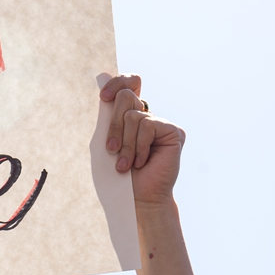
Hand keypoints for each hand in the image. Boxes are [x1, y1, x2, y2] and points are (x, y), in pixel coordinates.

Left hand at [100, 74, 185, 207]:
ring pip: (133, 115)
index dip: (117, 82)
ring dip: (124, 144)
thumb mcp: (104, 141)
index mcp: (130, 116)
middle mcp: (147, 116)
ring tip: (126, 164)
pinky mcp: (173, 131)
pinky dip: (138, 147)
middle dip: (113, 126)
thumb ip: (105, 112)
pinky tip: (142, 162)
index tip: (104, 98)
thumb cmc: (116, 177)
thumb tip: (101, 74)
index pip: (129, 83)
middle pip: (126, 95)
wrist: (134, 200)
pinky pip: (147, 125)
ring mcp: (161, 123)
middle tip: (111, 150)